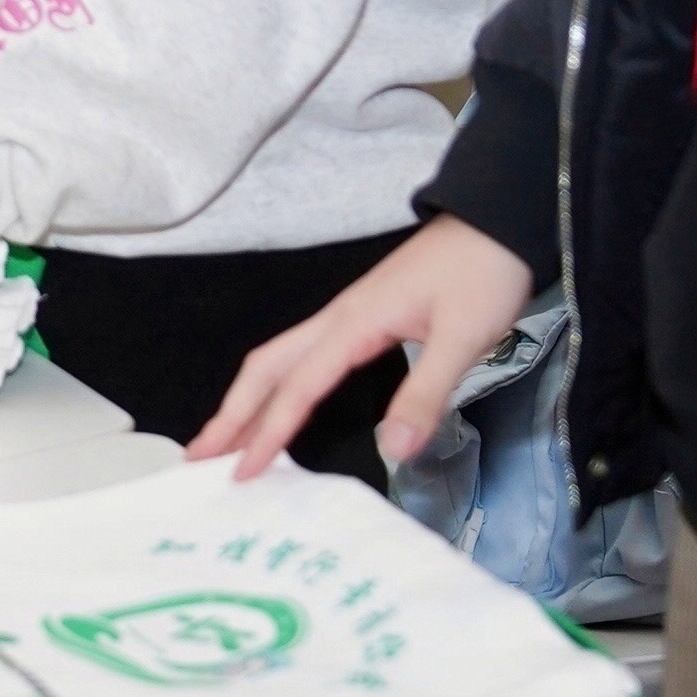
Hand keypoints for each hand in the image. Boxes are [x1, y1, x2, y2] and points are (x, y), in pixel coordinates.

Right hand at [188, 214, 534, 478]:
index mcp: (352, 324)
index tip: (242, 473)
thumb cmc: (482, 275)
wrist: (497, 222)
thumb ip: (425, 394)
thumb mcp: (462, 337)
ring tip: (224, 440)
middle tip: (199, 458)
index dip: (268, 432)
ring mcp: (347, 318)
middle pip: (267, 367)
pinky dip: (278, 388)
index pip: (297, 387)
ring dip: (248, 400)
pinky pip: (303, 359)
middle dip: (231, 413)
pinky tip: (280, 408)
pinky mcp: (362, 320)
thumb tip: (393, 452)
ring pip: (280, 361)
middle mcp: (337, 320)